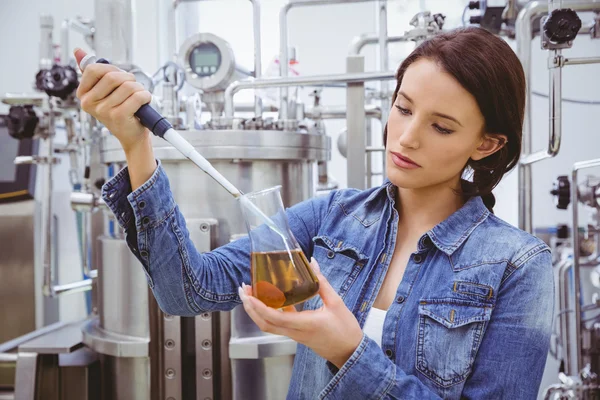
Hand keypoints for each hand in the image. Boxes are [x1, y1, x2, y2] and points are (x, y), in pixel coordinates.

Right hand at [73, 48, 150, 151]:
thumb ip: (92, 72)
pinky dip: (145, 96)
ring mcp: (103, 111)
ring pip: (128, 86)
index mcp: (83, 95)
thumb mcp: (104, 91)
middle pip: (112, 76)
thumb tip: (78, 51)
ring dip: (139, 89)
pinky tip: (144, 103)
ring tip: (138, 98)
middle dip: (128, 78)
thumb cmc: (120, 110)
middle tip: (133, 88)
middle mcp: (89, 103)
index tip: (119, 77)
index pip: (93, 69)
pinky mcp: (118, 116)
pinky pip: (137, 96)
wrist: (132, 135)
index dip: (111, 69)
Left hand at [238, 258, 363, 368]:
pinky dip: (270, 313)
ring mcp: (295, 335)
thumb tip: (312, 263)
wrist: (350, 352)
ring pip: (269, 326)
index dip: (259, 306)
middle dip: (250, 308)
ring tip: (251, 293)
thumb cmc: (345, 329)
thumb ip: (322, 283)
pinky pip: (278, 325)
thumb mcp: (336, 303)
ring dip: (257, 311)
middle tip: (243, 291)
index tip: (249, 295)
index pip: (275, 317)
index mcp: (305, 324)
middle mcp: (295, 332)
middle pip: (265, 324)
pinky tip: (271, 299)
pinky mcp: (296, 335)